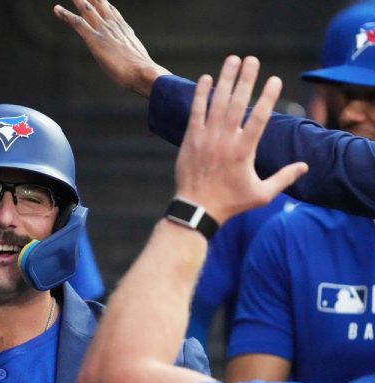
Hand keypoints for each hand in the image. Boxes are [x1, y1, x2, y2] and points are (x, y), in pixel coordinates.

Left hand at [53, 0, 170, 96]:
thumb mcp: (138, 60)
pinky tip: (56, 9)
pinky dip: (65, 15)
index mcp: (124, 29)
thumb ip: (133, 56)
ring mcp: (103, 31)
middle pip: (98, 4)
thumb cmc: (143, 72)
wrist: (143, 73)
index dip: (103, 3)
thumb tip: (139, 63)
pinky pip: (77, 23)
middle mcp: (113, 25)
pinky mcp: (94, 40)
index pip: (111, 10)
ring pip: (86, 9)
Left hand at [174, 56, 307, 223]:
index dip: (268, 97)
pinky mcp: (191, 139)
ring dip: (225, 79)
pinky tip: (206, 78)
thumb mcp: (262, 194)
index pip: (259, 118)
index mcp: (244, 151)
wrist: (196, 208)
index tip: (275, 79)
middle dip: (246, 79)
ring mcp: (206, 137)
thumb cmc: (230, 203)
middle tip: (252, 59)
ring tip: (232, 60)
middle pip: (237, 103)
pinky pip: (196, 111)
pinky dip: (200, 94)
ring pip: (217, 102)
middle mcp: (225, 140)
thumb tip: (305, 166)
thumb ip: (284, 177)